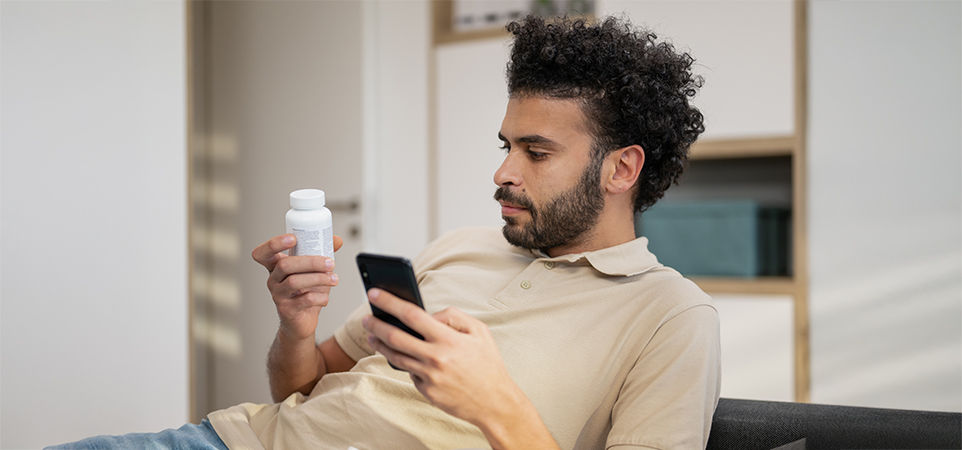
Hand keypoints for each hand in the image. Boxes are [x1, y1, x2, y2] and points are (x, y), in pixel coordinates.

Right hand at [252, 234, 343, 339]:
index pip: (263, 253)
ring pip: (294, 282)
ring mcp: (278, 295)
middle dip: (311, 262)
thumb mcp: (314, 271)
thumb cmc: (306, 292)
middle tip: (330, 263)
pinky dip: (320, 297)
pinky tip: (325, 297)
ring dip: (319, 279)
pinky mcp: (286, 310)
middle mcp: (273, 279)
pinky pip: (304, 300)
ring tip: (334, 279)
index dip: (274, 244)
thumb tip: (337, 240)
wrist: (302, 321)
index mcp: (276, 266)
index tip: (293, 238)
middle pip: (285, 265)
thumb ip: (323, 253)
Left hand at [361, 289, 522, 425]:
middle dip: (376, 324)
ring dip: (380, 345)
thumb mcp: (479, 331)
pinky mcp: (426, 392)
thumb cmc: (488, 363)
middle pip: (395, 336)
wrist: (495, 402)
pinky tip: (405, 358)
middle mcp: (436, 358)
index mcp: (448, 339)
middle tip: (366, 318)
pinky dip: (407, 364)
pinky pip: (410, 373)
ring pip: (395, 357)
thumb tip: (428, 315)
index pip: (411, 315)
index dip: (390, 302)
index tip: (375, 294)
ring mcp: (429, 377)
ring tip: (373, 336)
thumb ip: (453, 316)